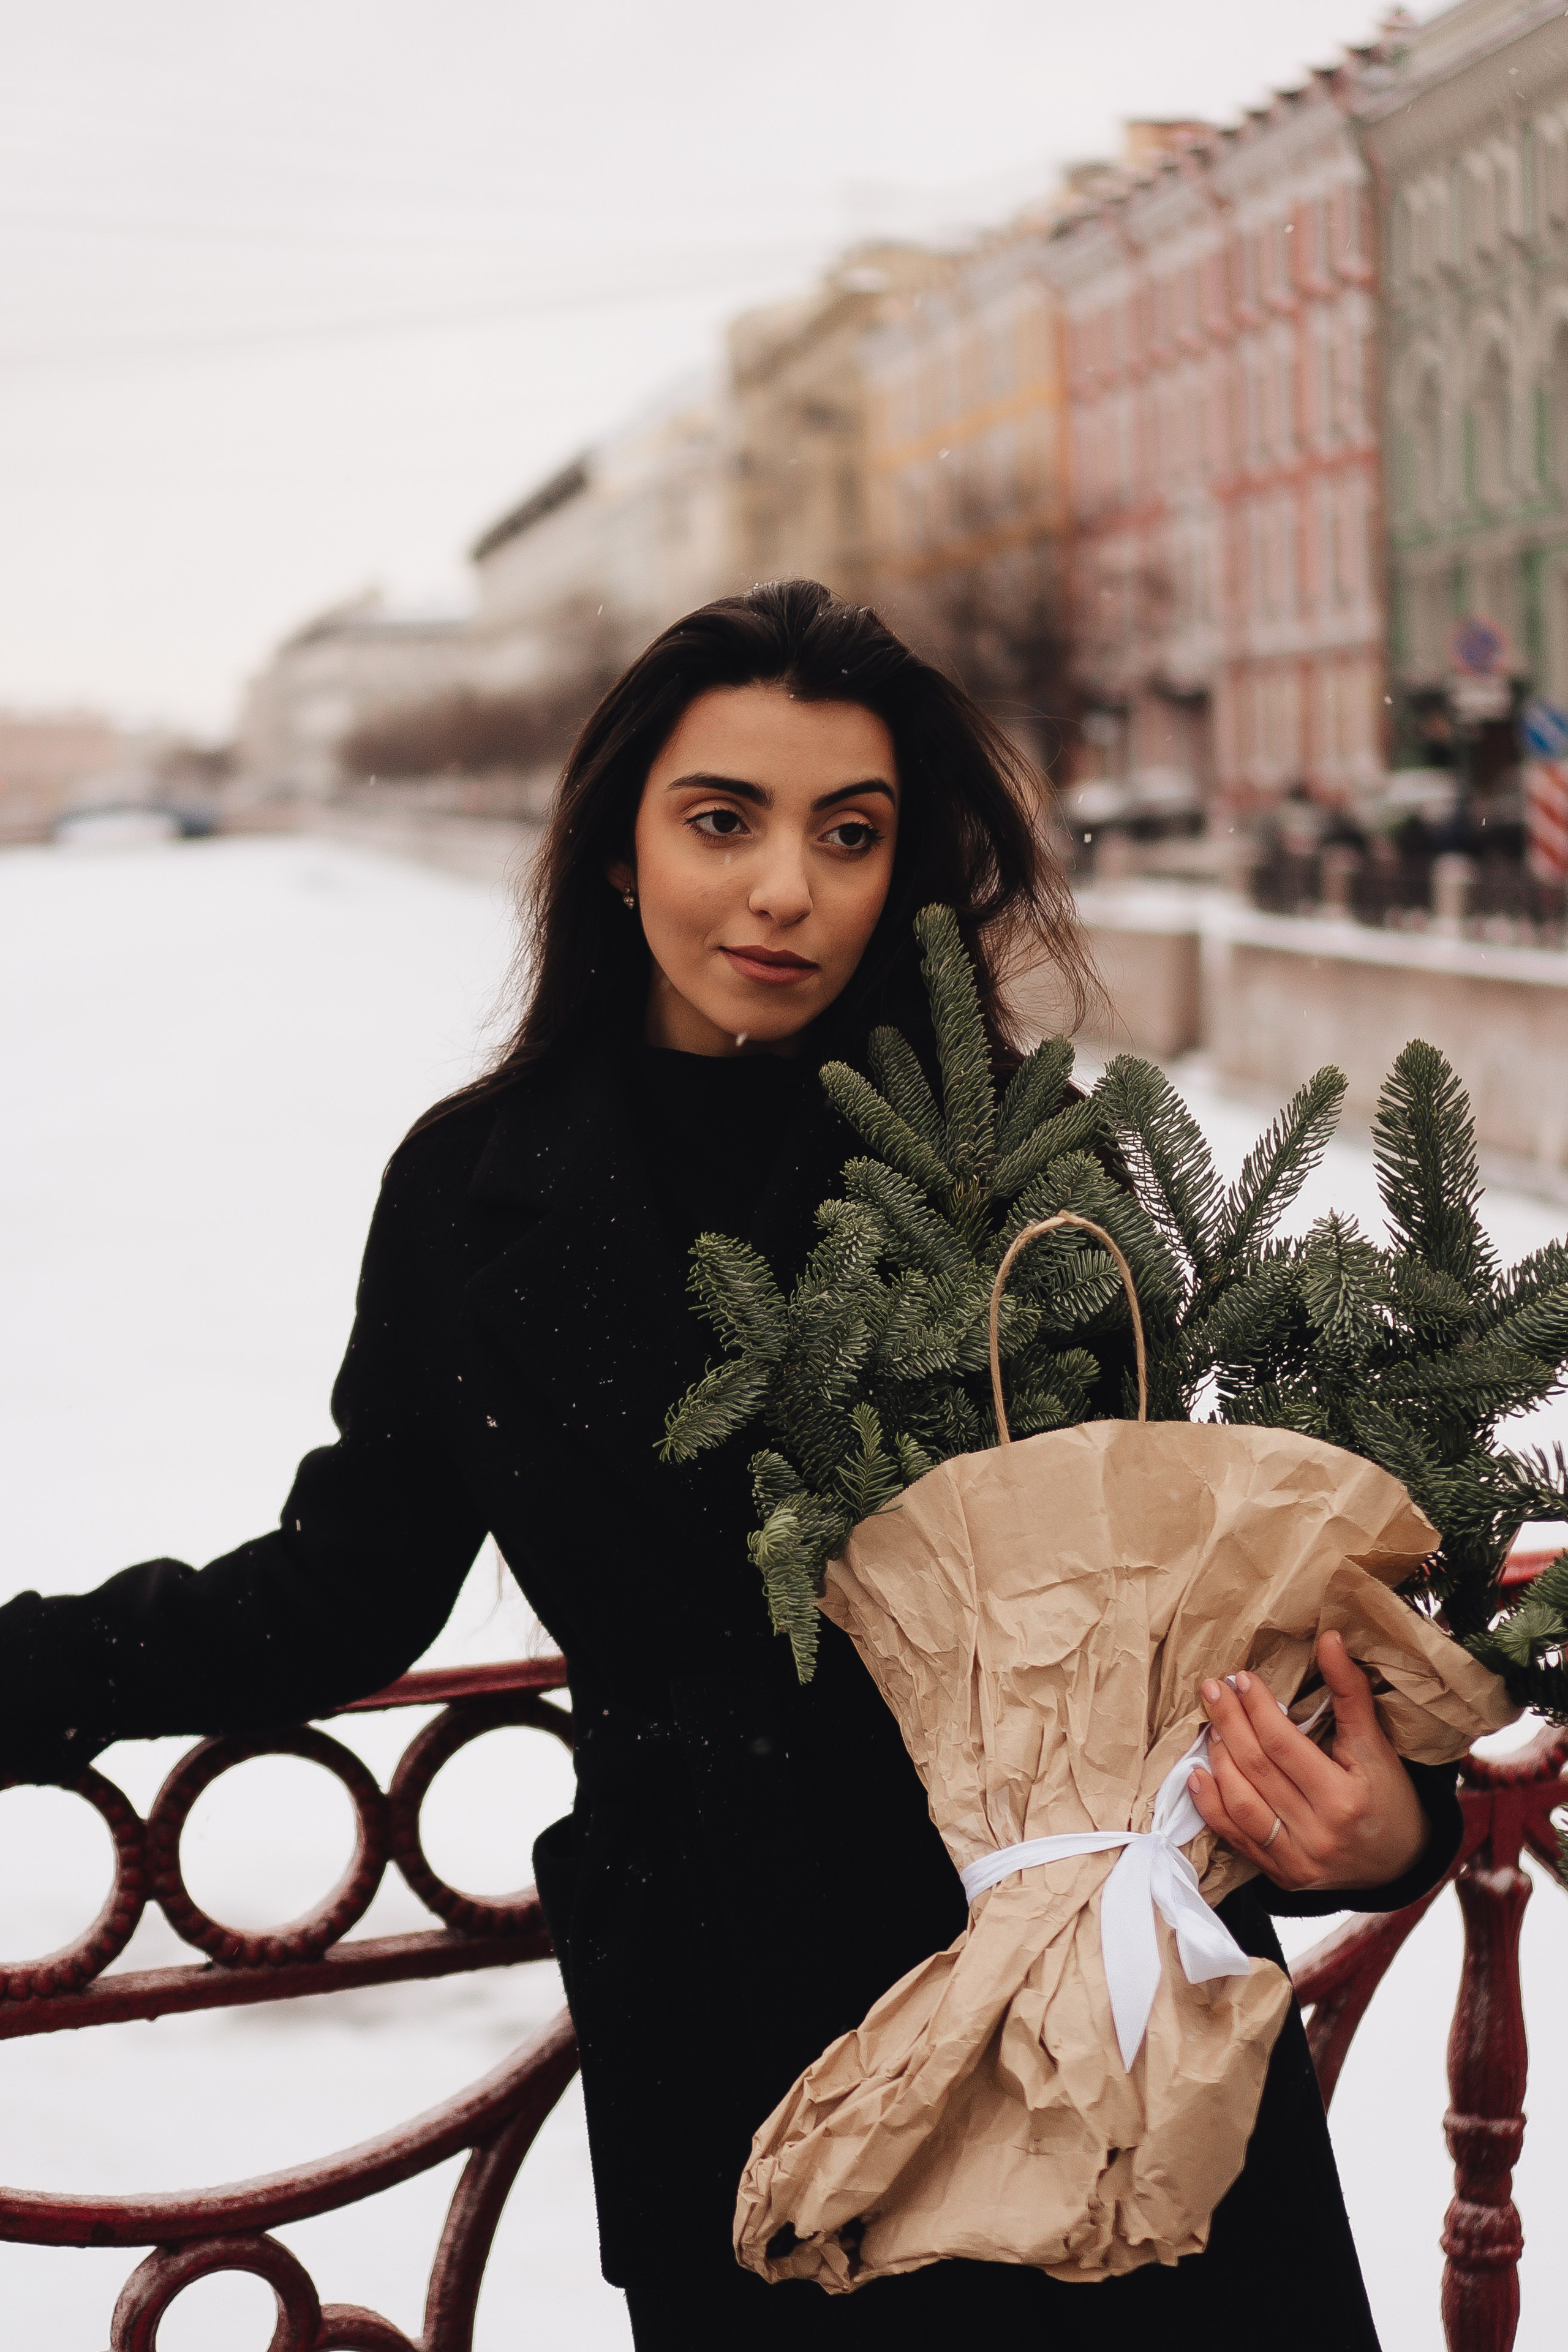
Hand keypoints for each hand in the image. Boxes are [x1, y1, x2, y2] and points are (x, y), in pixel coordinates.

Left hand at [1186, 1630, 1427, 1892]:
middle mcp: (1319, 1834)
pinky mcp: (1283, 1877)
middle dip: (1230, 1723)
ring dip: (1218, 1760)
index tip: (1240, 1679)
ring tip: (1211, 1726)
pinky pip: (1236, 1839)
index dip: (1257, 1707)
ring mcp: (1298, 1861)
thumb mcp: (1376, 1744)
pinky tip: (1197, 1776)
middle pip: (1257, 1770)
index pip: (1283, 1744)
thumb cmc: (1388, 1795)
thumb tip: (1328, 1638)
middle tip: (1213, 1690)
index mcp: (1345, 1799)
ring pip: (1241, 1805)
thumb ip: (1350, 1691)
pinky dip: (1211, 1807)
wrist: (1401, 1861)